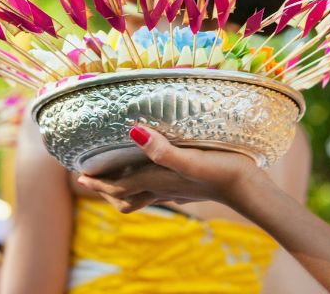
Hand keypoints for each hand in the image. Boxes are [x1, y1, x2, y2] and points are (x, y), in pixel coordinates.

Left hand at [76, 125, 263, 212]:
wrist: (250, 189)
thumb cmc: (222, 171)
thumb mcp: (191, 159)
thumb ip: (162, 150)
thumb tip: (132, 132)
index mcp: (156, 181)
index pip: (117, 188)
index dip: (97, 183)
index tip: (79, 175)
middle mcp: (161, 189)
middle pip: (124, 197)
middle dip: (104, 189)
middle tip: (89, 176)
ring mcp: (174, 191)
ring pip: (140, 195)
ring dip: (123, 188)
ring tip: (112, 175)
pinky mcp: (187, 186)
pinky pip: (158, 189)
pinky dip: (145, 183)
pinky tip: (151, 170)